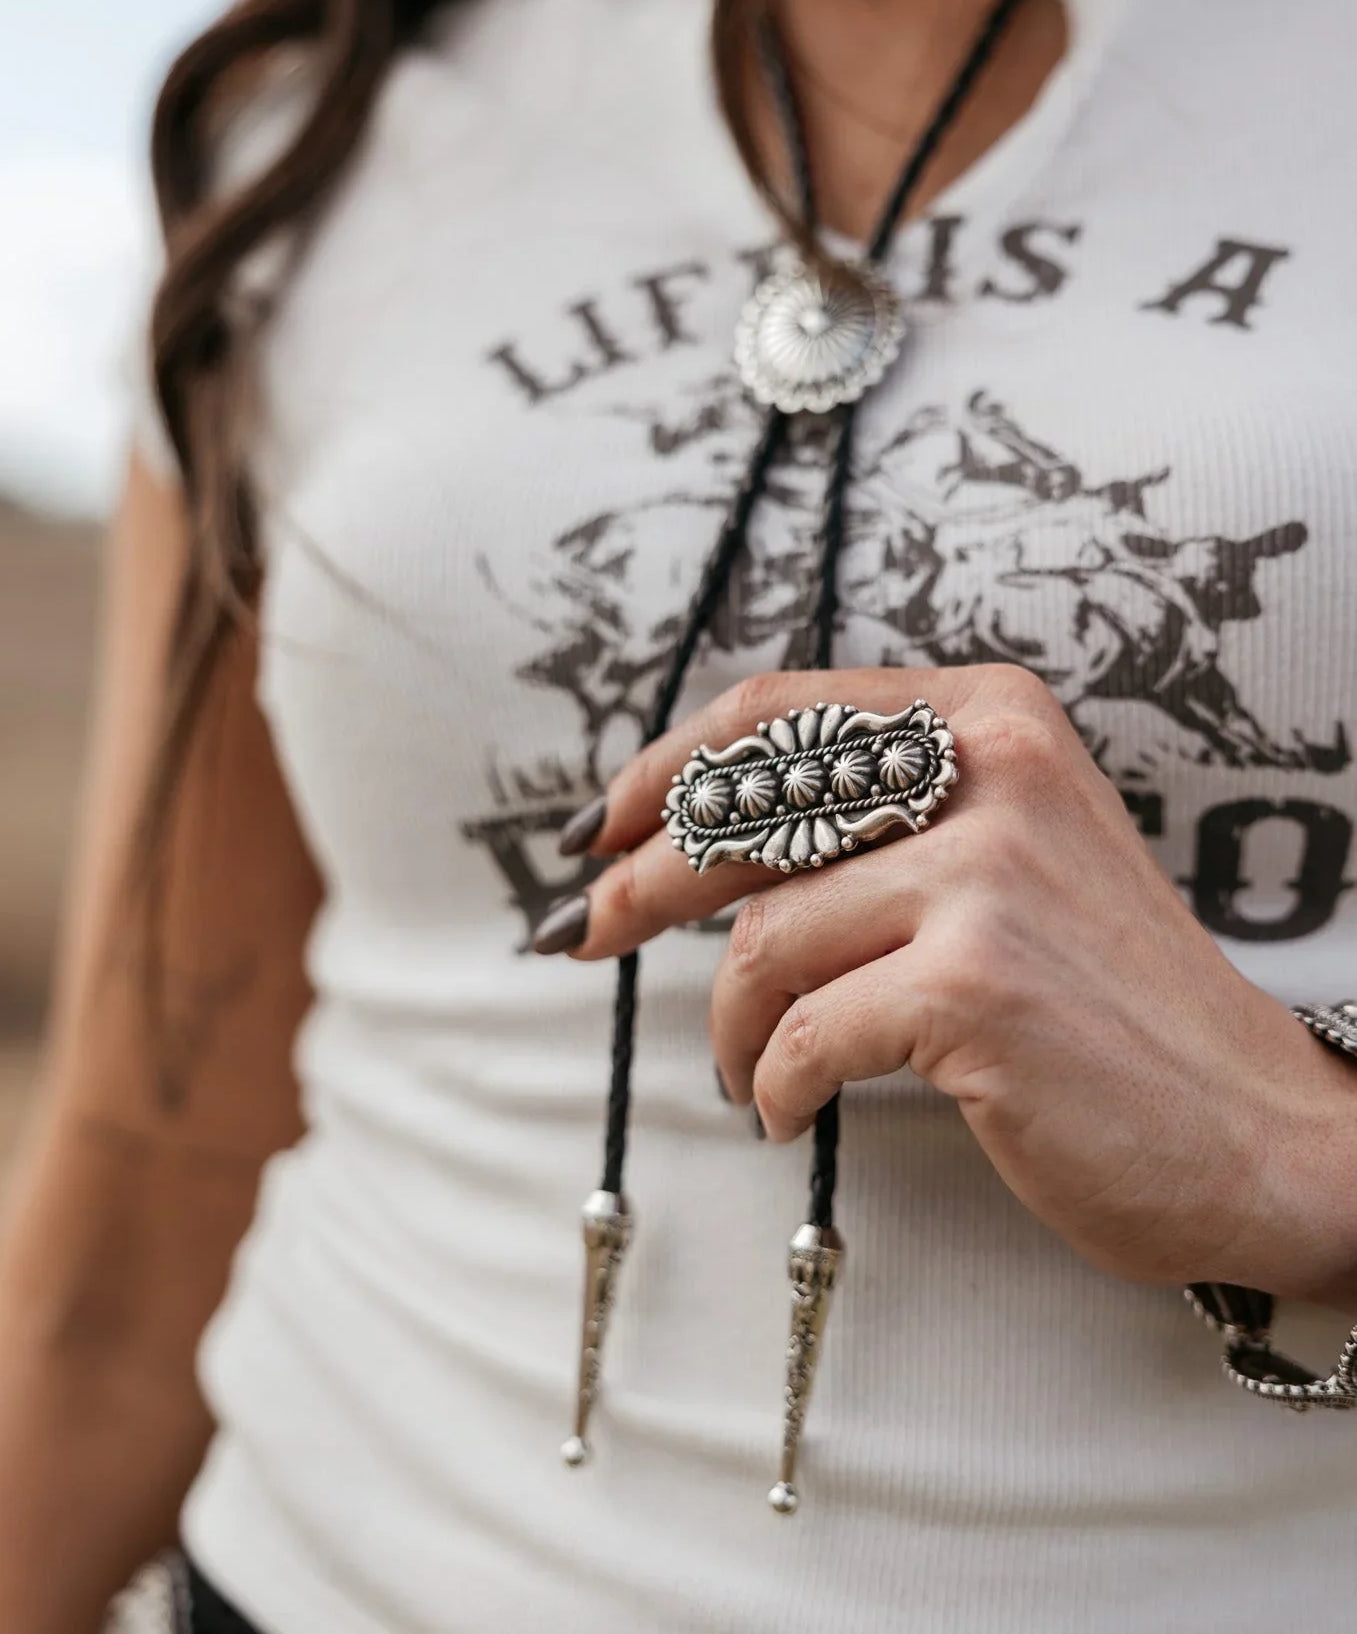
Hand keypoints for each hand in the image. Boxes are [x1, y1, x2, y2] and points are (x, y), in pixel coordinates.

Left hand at [545, 664, 1356, 1307]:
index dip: (662, 767)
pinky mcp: (973, 985)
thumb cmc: (1106, 1003)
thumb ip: (879, 826)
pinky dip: (774, 1081)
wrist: (1255, 1128)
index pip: (774, 710)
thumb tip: (685, 845)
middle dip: (641, 879)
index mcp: (990, 716)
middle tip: (582, 934)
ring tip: (750, 1068)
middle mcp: (989, 768)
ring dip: (730, 1022)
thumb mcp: (1008, 859)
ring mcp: (985, 874)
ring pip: (763, 939)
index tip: (599, 828)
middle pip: (741, 808)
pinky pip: (802, 1033)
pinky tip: (788, 1108)